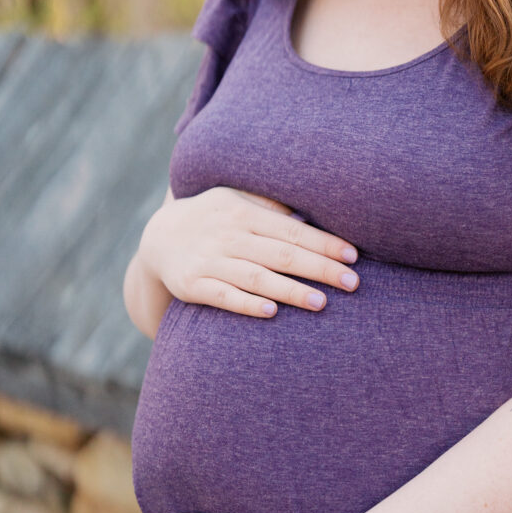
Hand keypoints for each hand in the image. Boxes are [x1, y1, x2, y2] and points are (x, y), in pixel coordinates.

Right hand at [138, 186, 359, 318]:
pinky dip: (247, 304)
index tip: (352, 256)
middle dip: (319, 268)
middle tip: (352, 282)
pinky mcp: (192, 285)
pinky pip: (223, 296)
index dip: (323, 243)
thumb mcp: (237, 200)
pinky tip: (272, 312)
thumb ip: (271, 206)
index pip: (292, 229)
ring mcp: (209, 260)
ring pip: (256, 277)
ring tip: (321, 302)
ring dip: (290, 290)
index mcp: (244, 213)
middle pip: (281, 254)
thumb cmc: (213, 217)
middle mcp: (228, 235)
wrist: (159, 236)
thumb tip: (316, 209)